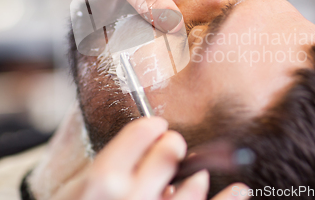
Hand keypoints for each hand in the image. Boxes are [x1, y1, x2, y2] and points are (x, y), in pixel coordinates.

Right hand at [49, 117, 248, 199]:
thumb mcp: (75, 189)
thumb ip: (101, 161)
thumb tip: (123, 122)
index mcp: (102, 180)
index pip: (141, 132)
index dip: (151, 127)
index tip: (155, 127)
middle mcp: (130, 198)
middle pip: (170, 151)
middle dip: (172, 145)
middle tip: (172, 147)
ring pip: (194, 184)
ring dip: (198, 174)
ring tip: (197, 174)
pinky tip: (240, 190)